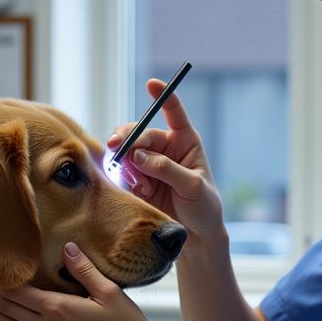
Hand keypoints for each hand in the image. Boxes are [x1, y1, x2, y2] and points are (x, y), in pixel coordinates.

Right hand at [107, 79, 223, 240]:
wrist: (196, 236)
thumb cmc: (204, 207)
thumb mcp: (193, 186)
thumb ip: (167, 168)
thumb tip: (139, 155)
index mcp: (186, 141)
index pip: (174, 112)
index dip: (163, 96)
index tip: (152, 84)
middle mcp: (166, 149)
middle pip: (141, 132)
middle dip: (128, 137)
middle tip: (117, 146)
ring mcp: (150, 164)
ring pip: (128, 151)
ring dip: (127, 163)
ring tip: (140, 184)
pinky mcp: (138, 181)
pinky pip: (124, 172)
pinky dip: (127, 178)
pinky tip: (139, 191)